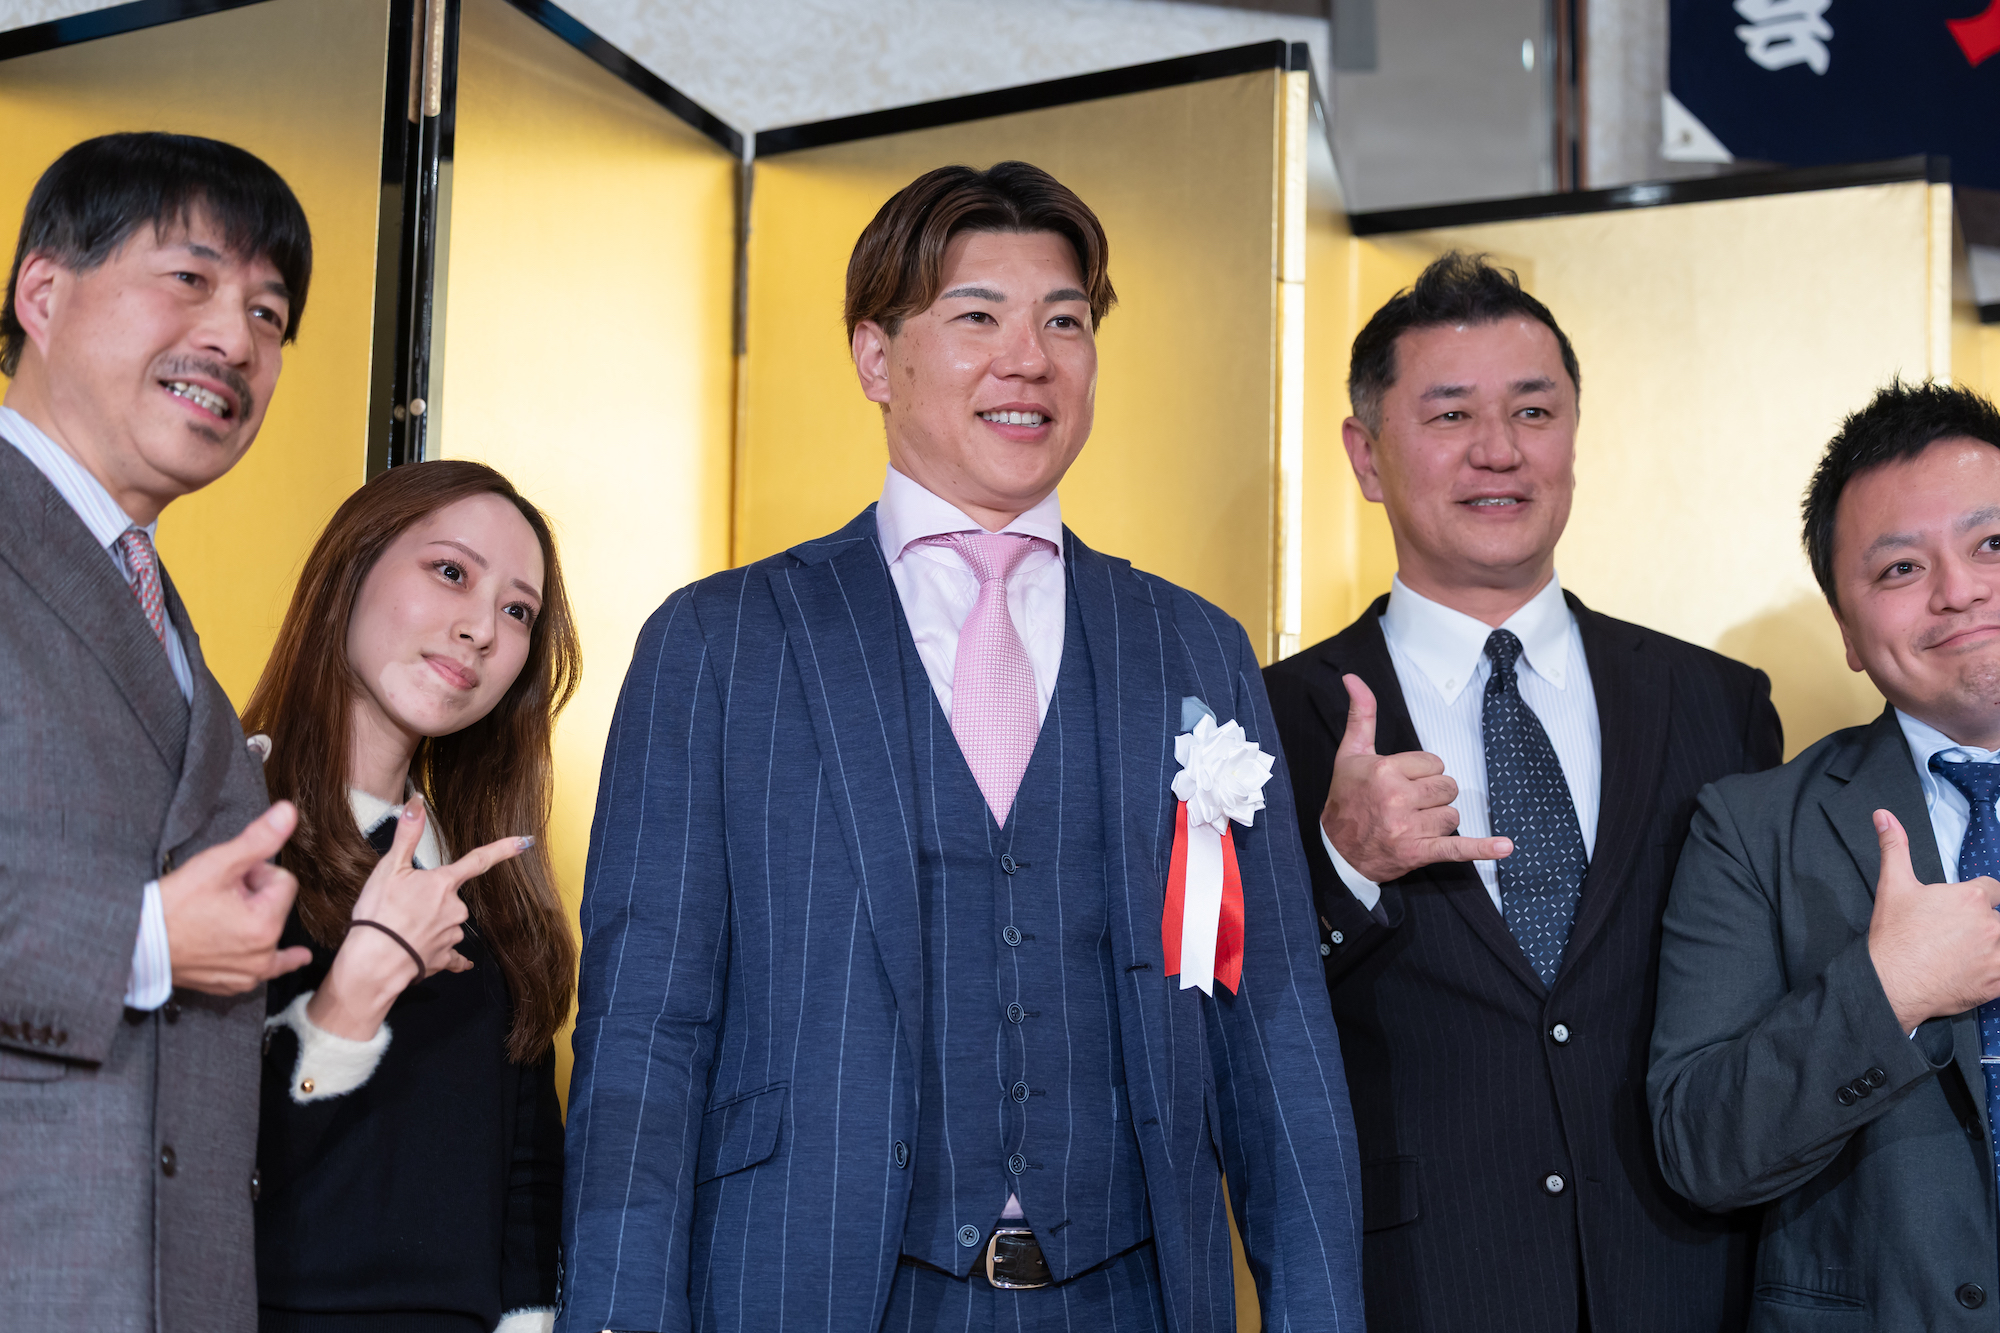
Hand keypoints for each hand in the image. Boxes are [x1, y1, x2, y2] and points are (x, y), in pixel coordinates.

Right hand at [162, 802, 312, 994]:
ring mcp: (247, 973)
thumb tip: (289, 811)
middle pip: (275, 906)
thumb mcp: (217, 863)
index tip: (228, 878)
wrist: (134, 944)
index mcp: (265, 925)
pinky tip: (275, 955)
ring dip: (253, 921)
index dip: (256, 873)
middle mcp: (263, 955)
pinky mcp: (231, 984)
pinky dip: (254, 954)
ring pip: (267, 930)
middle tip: (216, 897)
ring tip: (224, 918)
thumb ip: (259, 838)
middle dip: (252, 896)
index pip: (283, 881)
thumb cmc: (172, 905)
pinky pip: (258, 966)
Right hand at [306, 795, 532, 1040]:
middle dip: (431, 900)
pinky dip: (445, 955)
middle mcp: (455, 909)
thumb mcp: (389, 868)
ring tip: (401, 928)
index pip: (477, 860)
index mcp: (443, 884)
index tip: (524, 842)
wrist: (374, 961)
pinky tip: (434, 955)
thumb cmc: (380, 914)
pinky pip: (451, 956)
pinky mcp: (444, 958)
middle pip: (451, 898)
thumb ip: (407, 835)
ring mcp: (452, 935)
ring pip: (447, 924)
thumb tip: (417, 803)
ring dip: (429, 925)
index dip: (502, 849)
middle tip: (401, 906)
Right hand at [1319, 674, 1512, 883]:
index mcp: (1385, 771)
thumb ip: (1361, 714)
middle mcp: (1397, 799)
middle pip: (1448, 787)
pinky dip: (1483, 848)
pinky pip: (1457, 849)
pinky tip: (1504, 846)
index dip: (1421, 773)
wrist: (1335, 849)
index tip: (1400, 782)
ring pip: (1452, 815)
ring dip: (1438, 820)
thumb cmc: (1346, 799)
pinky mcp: (1418, 852)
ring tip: (1412, 824)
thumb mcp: (1350, 753)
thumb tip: (1353, 678)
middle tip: (1407, 803)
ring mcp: (1408, 828)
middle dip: (1434, 795)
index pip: (1434, 763)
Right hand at [1867, 809, 1999, 1031]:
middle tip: (1959, 939)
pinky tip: (1981, 972)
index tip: (1967, 911)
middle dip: (1984, 927)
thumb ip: (1894, 847)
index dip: (1980, 899)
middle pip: (1999, 920)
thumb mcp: (1893, 885)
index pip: (1994, 890)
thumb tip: (1884, 814)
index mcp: (1970, 898)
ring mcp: (1996, 955)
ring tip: (1969, 956)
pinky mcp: (1997, 982)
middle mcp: (1989, 924)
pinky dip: (1997, 972)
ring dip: (1992, 947)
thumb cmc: (1893, 936)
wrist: (1891, 982)